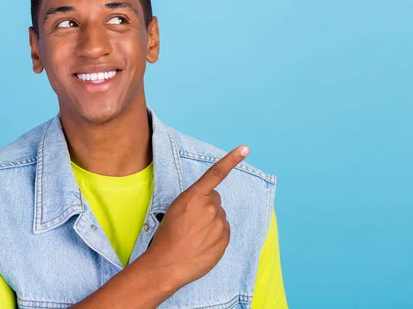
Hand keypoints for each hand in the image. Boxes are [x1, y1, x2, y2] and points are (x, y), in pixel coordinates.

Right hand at [145, 145, 249, 288]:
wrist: (167, 264)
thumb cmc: (167, 236)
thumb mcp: (175, 210)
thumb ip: (194, 202)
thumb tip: (209, 206)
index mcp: (194, 196)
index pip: (216, 173)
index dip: (231, 159)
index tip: (245, 149)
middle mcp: (210, 206)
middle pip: (216, 200)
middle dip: (207, 208)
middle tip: (192, 223)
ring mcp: (219, 223)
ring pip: (219, 217)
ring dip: (211, 224)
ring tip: (195, 237)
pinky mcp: (225, 238)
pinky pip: (224, 231)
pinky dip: (215, 236)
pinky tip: (202, 244)